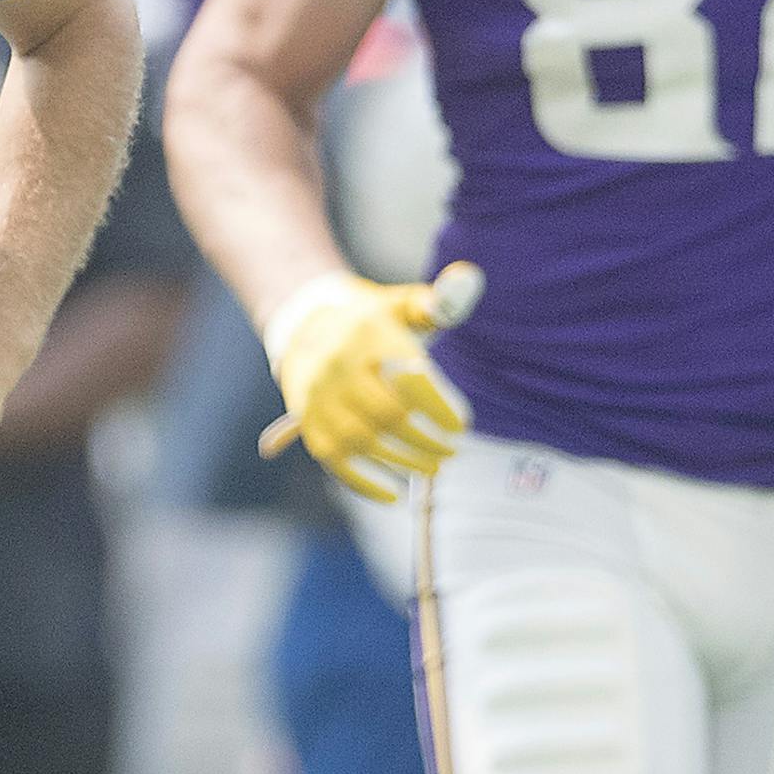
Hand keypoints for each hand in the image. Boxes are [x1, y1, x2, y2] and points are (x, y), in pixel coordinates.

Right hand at [258, 261, 480, 502]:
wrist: (304, 325)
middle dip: (428, 440)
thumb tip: (469, 279)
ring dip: (405, 462)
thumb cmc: (370, 320)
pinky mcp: (309, 423)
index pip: (410, 378)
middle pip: (390, 415)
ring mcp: (318, 397)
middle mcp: (337, 365)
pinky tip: (394, 494)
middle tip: (453, 450)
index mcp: (367, 334)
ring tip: (434, 467)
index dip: (440, 406)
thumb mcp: (399, 304)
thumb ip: (436, 299)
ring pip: (366, 442)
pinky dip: (364, 484)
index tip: (462, 424)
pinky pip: (336, 460)